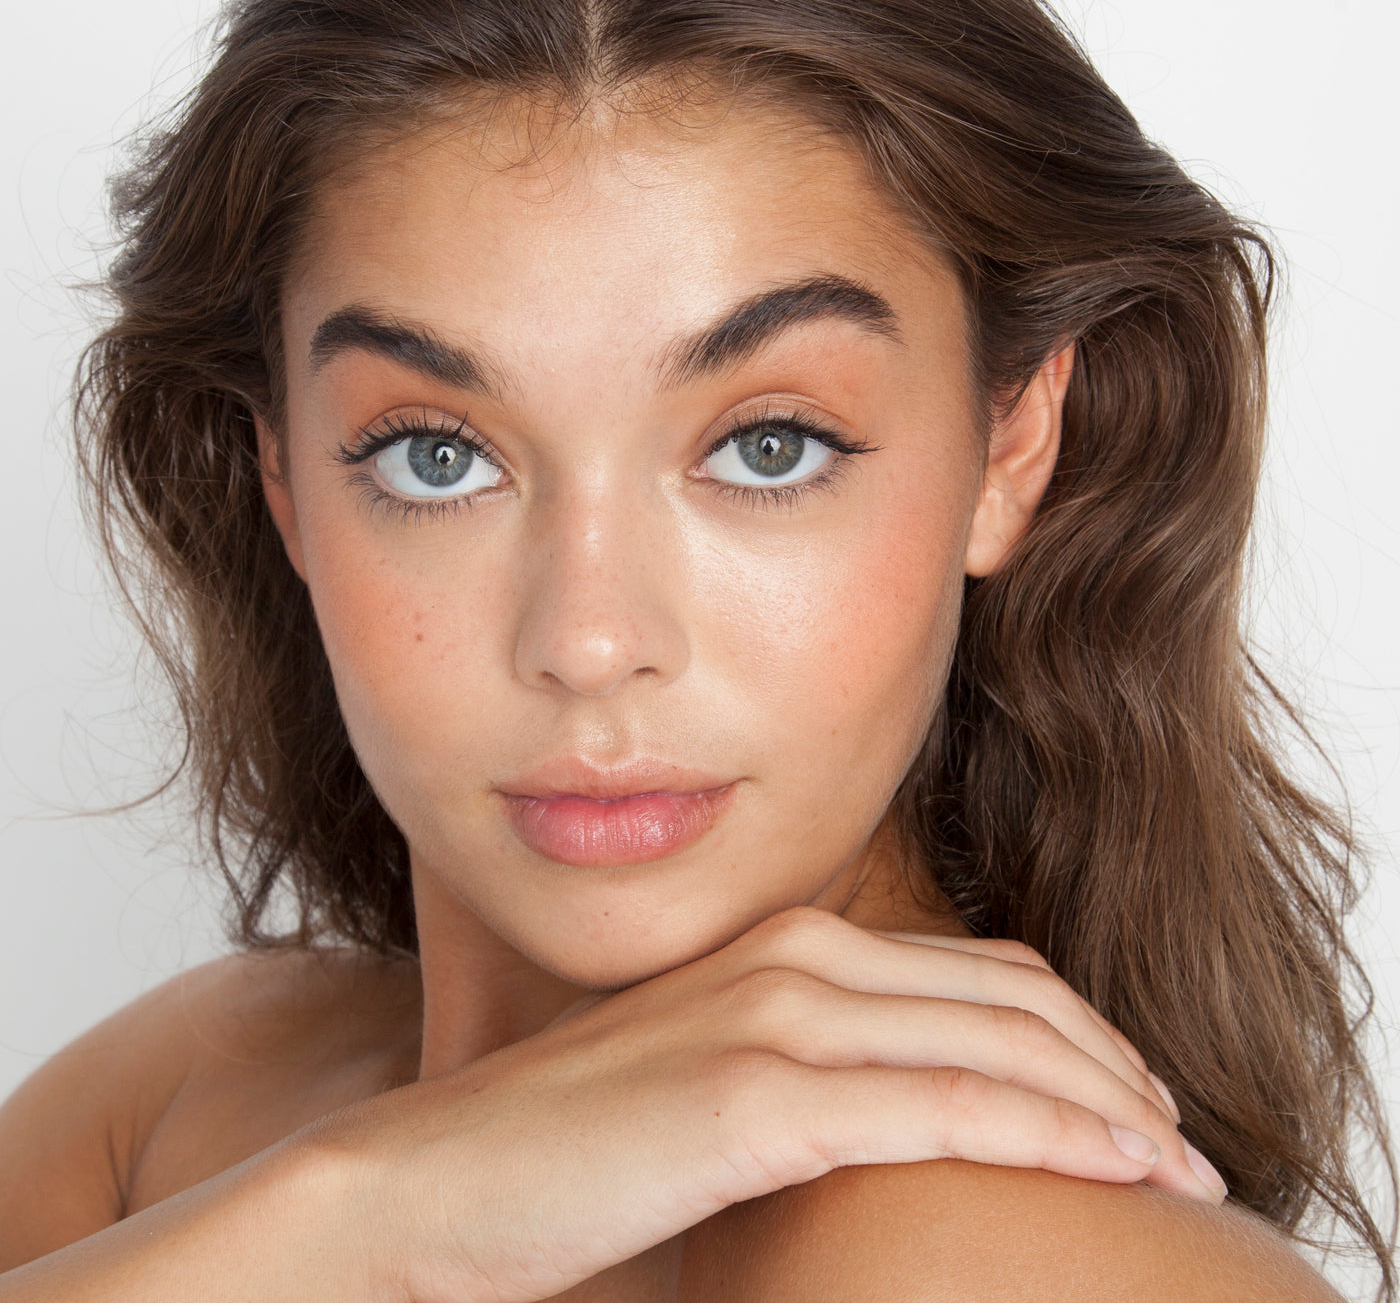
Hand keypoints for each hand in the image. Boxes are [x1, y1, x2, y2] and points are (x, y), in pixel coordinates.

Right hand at [313, 906, 1221, 1302]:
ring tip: (1176, 1164)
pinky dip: (1047, 1135)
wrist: (434, 1183)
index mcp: (785, 944)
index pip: (977, 974)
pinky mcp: (757, 1097)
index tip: (1127, 1099)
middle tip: (1176, 1134)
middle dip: (1111, 1065)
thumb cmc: (572, 1152)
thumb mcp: (712, 1089)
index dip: (1070, 1032)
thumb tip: (899, 1123)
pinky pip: (945, 1110)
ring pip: (997, 1048)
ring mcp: (775, 1018)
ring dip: (1106, 1103)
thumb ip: (805, 1078)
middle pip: (1009, 999)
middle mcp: (794, 956)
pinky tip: (1114, 1171)